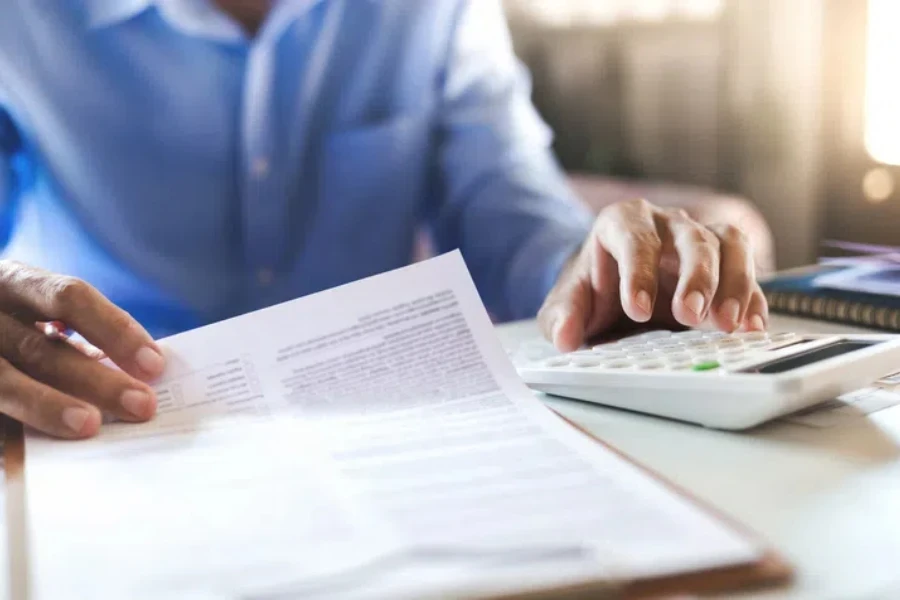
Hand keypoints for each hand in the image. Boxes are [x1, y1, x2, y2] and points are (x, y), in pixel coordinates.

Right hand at [0, 262, 164, 438]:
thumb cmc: (1, 322)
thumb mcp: (24, 309)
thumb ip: (67, 334)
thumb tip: (137, 373)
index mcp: (10, 280)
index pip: (68, 297)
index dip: (114, 329)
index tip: (155, 364)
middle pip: (40, 347)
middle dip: (95, 379)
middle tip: (142, 405)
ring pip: (2, 381)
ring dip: (48, 406)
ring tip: (88, 425)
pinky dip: (3, 438)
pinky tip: (21, 459)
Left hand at [538, 199, 767, 351]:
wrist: (610, 290)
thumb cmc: (592, 290)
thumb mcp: (568, 302)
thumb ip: (562, 316)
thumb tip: (564, 336)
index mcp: (623, 223)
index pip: (634, 238)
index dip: (638, 272)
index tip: (638, 311)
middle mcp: (666, 224)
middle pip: (691, 238)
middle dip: (695, 277)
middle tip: (690, 316)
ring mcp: (699, 239)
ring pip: (728, 244)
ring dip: (734, 283)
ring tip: (728, 324)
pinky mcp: (724, 264)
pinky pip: (748, 271)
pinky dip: (753, 299)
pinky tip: (751, 327)